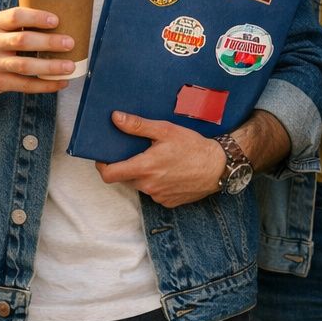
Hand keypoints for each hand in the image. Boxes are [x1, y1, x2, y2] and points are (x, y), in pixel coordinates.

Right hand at [0, 6, 76, 94]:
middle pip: (22, 41)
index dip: (36, 17)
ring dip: (49, 67)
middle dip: (48, 42)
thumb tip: (62, 17)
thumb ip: (22, 22)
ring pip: (24, 66)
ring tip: (69, 66)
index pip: (16, 16)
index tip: (56, 20)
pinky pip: (24, 85)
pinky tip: (60, 82)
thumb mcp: (0, 25)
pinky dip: (45, 85)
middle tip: (69, 43)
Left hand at [94, 112, 224, 207]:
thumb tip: (116, 118)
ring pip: (140, 185)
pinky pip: (154, 192)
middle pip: (124, 178)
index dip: (102, 166)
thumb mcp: (165, 130)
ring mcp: (158, 196)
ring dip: (143, 175)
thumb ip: (137, 126)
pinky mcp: (168, 202)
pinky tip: (169, 171)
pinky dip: (157, 183)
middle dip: (126, 166)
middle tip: (137, 152)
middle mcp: (148, 185)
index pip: (110, 174)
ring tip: (158, 160)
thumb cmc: (193, 146)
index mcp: (144, 167)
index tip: (104, 157)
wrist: (218, 167)